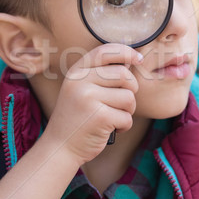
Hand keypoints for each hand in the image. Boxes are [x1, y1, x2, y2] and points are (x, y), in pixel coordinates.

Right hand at [42, 44, 142, 164]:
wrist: (61, 147)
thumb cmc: (77, 118)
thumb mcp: (81, 90)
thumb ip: (100, 75)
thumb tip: (131, 59)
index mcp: (76, 72)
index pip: (105, 52)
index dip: (126, 52)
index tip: (138, 58)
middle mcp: (80, 82)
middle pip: (124, 75)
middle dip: (131, 90)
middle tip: (122, 103)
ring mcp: (89, 98)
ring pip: (129, 97)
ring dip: (127, 111)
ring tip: (113, 117)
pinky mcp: (100, 117)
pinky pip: (127, 117)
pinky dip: (124, 126)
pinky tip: (110, 129)